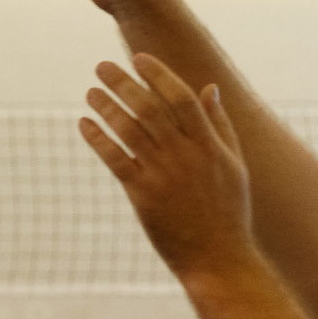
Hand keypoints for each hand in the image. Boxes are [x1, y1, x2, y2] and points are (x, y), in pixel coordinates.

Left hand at [82, 54, 253, 280]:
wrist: (221, 261)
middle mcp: (186, 156)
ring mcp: (163, 174)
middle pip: (149, 107)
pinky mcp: (143, 194)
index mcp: (210, 146)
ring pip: (128, 128)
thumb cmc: (227, 210)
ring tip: (90, 92)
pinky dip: (97, 137)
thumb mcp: (233, 165)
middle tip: (101, 66)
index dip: (158, 74)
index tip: (138, 57)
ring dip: (105, 106)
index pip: (181, 97)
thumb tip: (209, 86)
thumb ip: (220, 124)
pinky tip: (84, 123)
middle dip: (122, 82)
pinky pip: (114, 157)